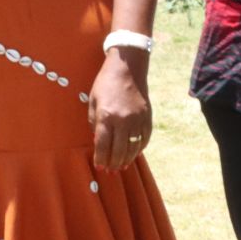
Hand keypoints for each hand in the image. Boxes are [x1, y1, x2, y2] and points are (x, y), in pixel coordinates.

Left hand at [88, 49, 151, 171]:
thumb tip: (98, 141)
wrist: (127, 68)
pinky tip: (133, 154)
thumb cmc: (105, 83)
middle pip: (119, 149)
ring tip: (121, 166)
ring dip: (127, 159)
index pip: (103, 144)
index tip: (99, 166)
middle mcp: (124, 120)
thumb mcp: (93, 102)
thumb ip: (95, 123)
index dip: (101, 158)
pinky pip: (144, 138)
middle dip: (113, 163)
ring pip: (133, 147)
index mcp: (107, 116)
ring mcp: (138, 119)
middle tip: (110, 171)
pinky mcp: (148, 117)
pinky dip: (139, 149)